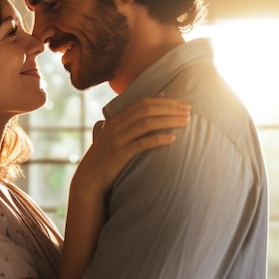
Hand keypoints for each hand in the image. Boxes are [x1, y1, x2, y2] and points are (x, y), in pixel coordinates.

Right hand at [72, 97, 190, 196]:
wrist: (89, 177)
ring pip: (146, 123)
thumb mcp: (118, 134)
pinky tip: (172, 139)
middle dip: (171, 109)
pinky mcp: (120, 154)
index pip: (145, 102)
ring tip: (186, 122)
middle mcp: (118, 125)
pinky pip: (141, 143)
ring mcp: (118, 139)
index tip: (185, 105)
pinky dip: (158, 139)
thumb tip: (157, 100)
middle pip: (148, 110)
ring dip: (168, 120)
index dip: (166, 102)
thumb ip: (133, 120)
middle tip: (190, 112)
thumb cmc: (108, 156)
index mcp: (118, 118)